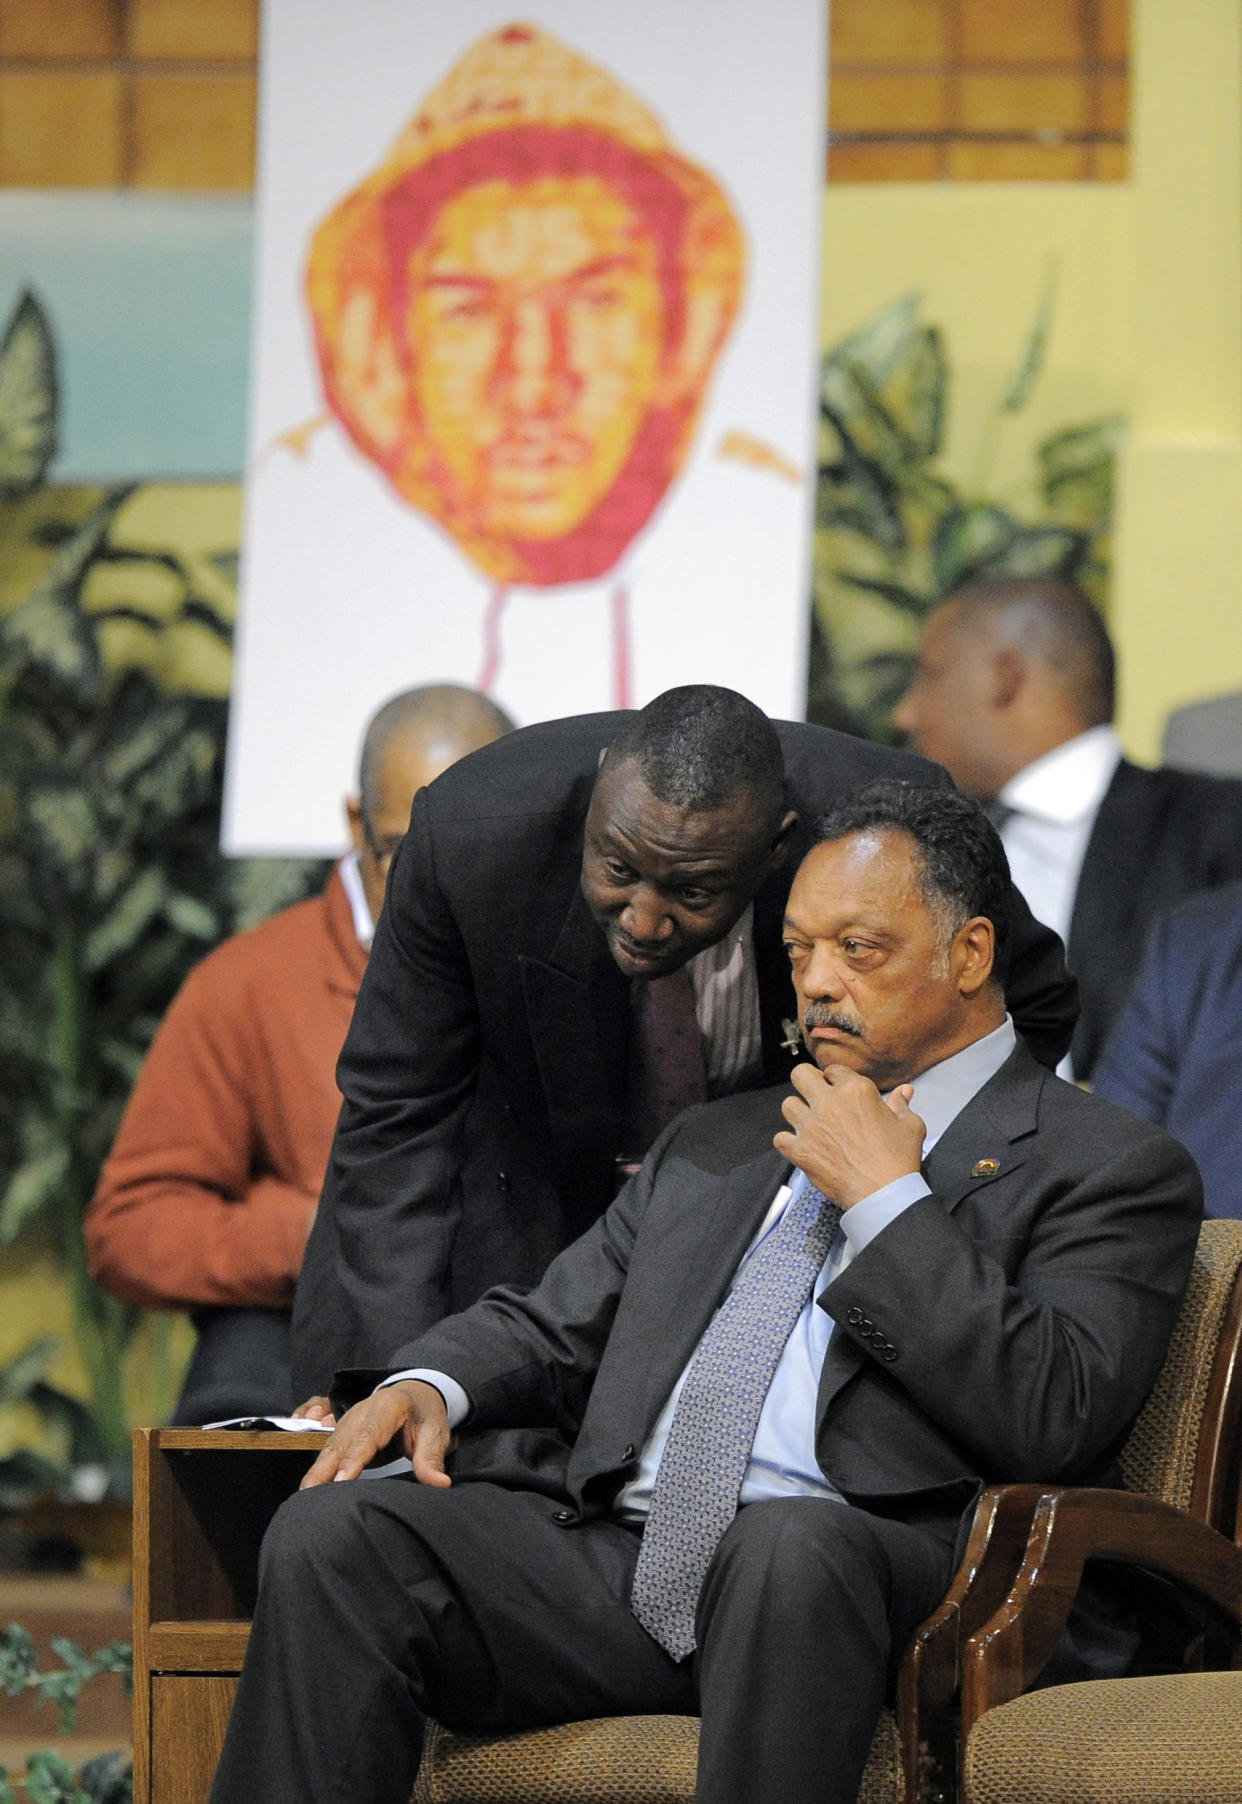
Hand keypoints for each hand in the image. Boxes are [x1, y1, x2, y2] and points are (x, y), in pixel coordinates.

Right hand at [299, 1380, 453, 1489]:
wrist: (413, 1394)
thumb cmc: (424, 1416)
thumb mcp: (435, 1432)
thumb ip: (432, 1458)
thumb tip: (440, 1484)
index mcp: (387, 1407)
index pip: (368, 1434)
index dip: (353, 1458)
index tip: (341, 1480)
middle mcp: (361, 1412)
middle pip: (340, 1442)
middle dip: (324, 1470)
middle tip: (310, 1497)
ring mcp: (348, 1422)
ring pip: (328, 1449)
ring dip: (315, 1473)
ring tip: (303, 1499)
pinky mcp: (342, 1433)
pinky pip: (327, 1453)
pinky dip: (316, 1471)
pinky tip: (307, 1492)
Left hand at [773, 1062, 925, 1207]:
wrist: (884, 1194)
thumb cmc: (898, 1160)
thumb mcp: (910, 1126)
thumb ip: (901, 1104)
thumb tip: (904, 1091)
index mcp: (856, 1090)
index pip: (833, 1070)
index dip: (836, 1079)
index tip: (839, 1090)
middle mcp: (829, 1103)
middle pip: (800, 1075)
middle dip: (807, 1081)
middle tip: (815, 1095)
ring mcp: (811, 1126)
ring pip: (788, 1104)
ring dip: (798, 1112)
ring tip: (810, 1123)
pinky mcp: (800, 1150)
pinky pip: (780, 1137)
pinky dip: (788, 1142)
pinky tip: (802, 1146)